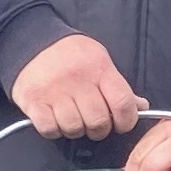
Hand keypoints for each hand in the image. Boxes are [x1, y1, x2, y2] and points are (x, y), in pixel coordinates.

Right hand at [5, 31, 141, 141]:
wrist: (30, 41)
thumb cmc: (70, 55)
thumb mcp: (99, 61)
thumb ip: (118, 87)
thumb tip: (140, 106)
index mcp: (99, 69)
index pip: (122, 103)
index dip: (127, 121)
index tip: (122, 123)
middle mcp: (77, 80)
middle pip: (98, 121)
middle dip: (99, 129)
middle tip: (94, 122)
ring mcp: (54, 91)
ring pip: (74, 128)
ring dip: (76, 130)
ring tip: (73, 118)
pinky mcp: (33, 101)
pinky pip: (49, 129)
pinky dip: (54, 130)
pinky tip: (55, 119)